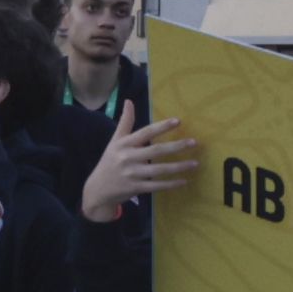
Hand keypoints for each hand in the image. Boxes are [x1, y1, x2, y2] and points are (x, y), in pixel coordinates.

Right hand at [77, 116, 200, 221]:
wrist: (98, 190)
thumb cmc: (109, 162)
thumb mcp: (114, 141)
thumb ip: (125, 122)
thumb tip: (129, 101)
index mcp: (124, 144)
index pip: (145, 132)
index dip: (162, 127)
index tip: (178, 121)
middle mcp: (128, 158)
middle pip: (156, 151)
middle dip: (176, 146)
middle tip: (194, 142)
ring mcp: (132, 174)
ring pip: (160, 170)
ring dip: (179, 167)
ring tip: (195, 163)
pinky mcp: (136, 188)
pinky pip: (157, 186)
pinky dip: (171, 184)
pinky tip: (184, 181)